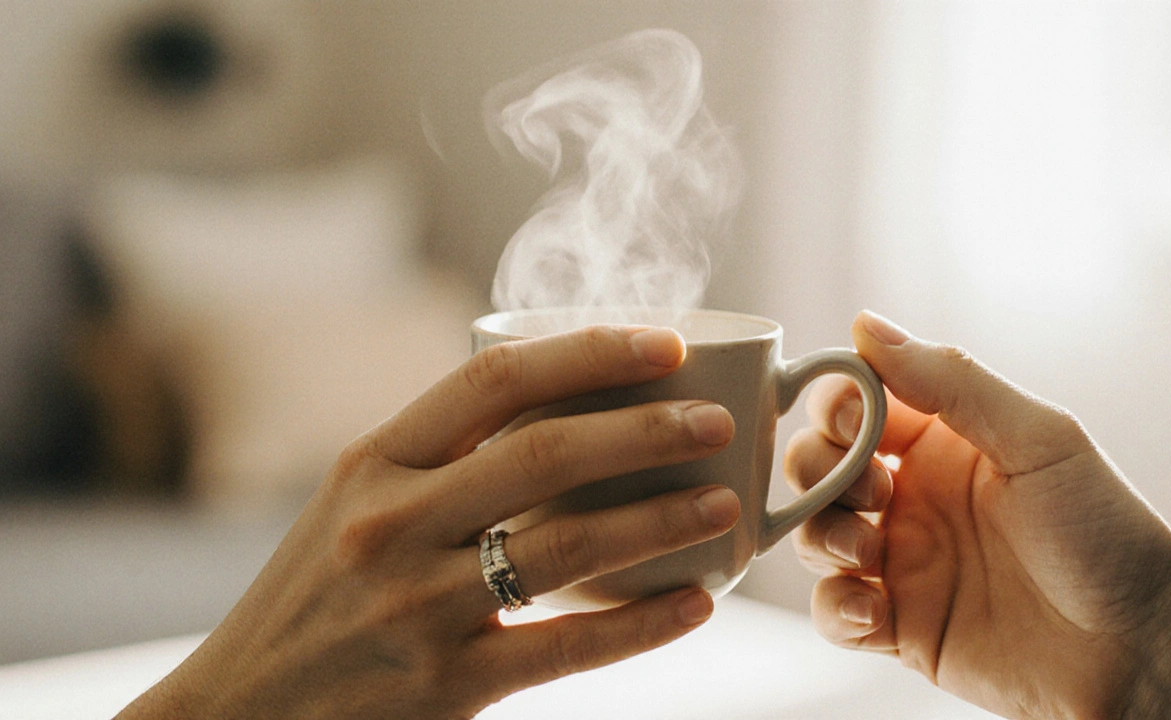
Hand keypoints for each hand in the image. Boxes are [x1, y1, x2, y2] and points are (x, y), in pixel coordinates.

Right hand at [118, 325, 739, 718]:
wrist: (240, 712)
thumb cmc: (317, 593)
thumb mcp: (354, 502)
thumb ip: (440, 456)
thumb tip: (564, 403)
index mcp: (373, 461)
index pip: (493, 378)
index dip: (590, 351)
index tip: (667, 344)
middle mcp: (391, 524)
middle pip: (544, 454)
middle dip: (647, 430)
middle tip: (716, 421)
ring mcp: (417, 607)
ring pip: (566, 546)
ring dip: (661, 520)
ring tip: (725, 502)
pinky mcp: (446, 685)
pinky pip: (566, 648)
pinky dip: (640, 624)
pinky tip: (697, 601)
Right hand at [786, 311, 1170, 718]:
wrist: (1140, 648)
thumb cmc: (1106, 535)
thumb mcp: (1039, 440)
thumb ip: (953, 381)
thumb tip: (867, 327)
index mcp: (942, 440)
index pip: (855, 401)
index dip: (837, 403)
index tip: (854, 419)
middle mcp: (913, 495)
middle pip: (817, 463)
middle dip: (821, 471)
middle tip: (876, 493)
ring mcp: (903, 560)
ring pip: (813, 531)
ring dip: (822, 533)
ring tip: (867, 551)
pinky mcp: (898, 625)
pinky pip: (832, 610)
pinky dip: (834, 607)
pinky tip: (872, 610)